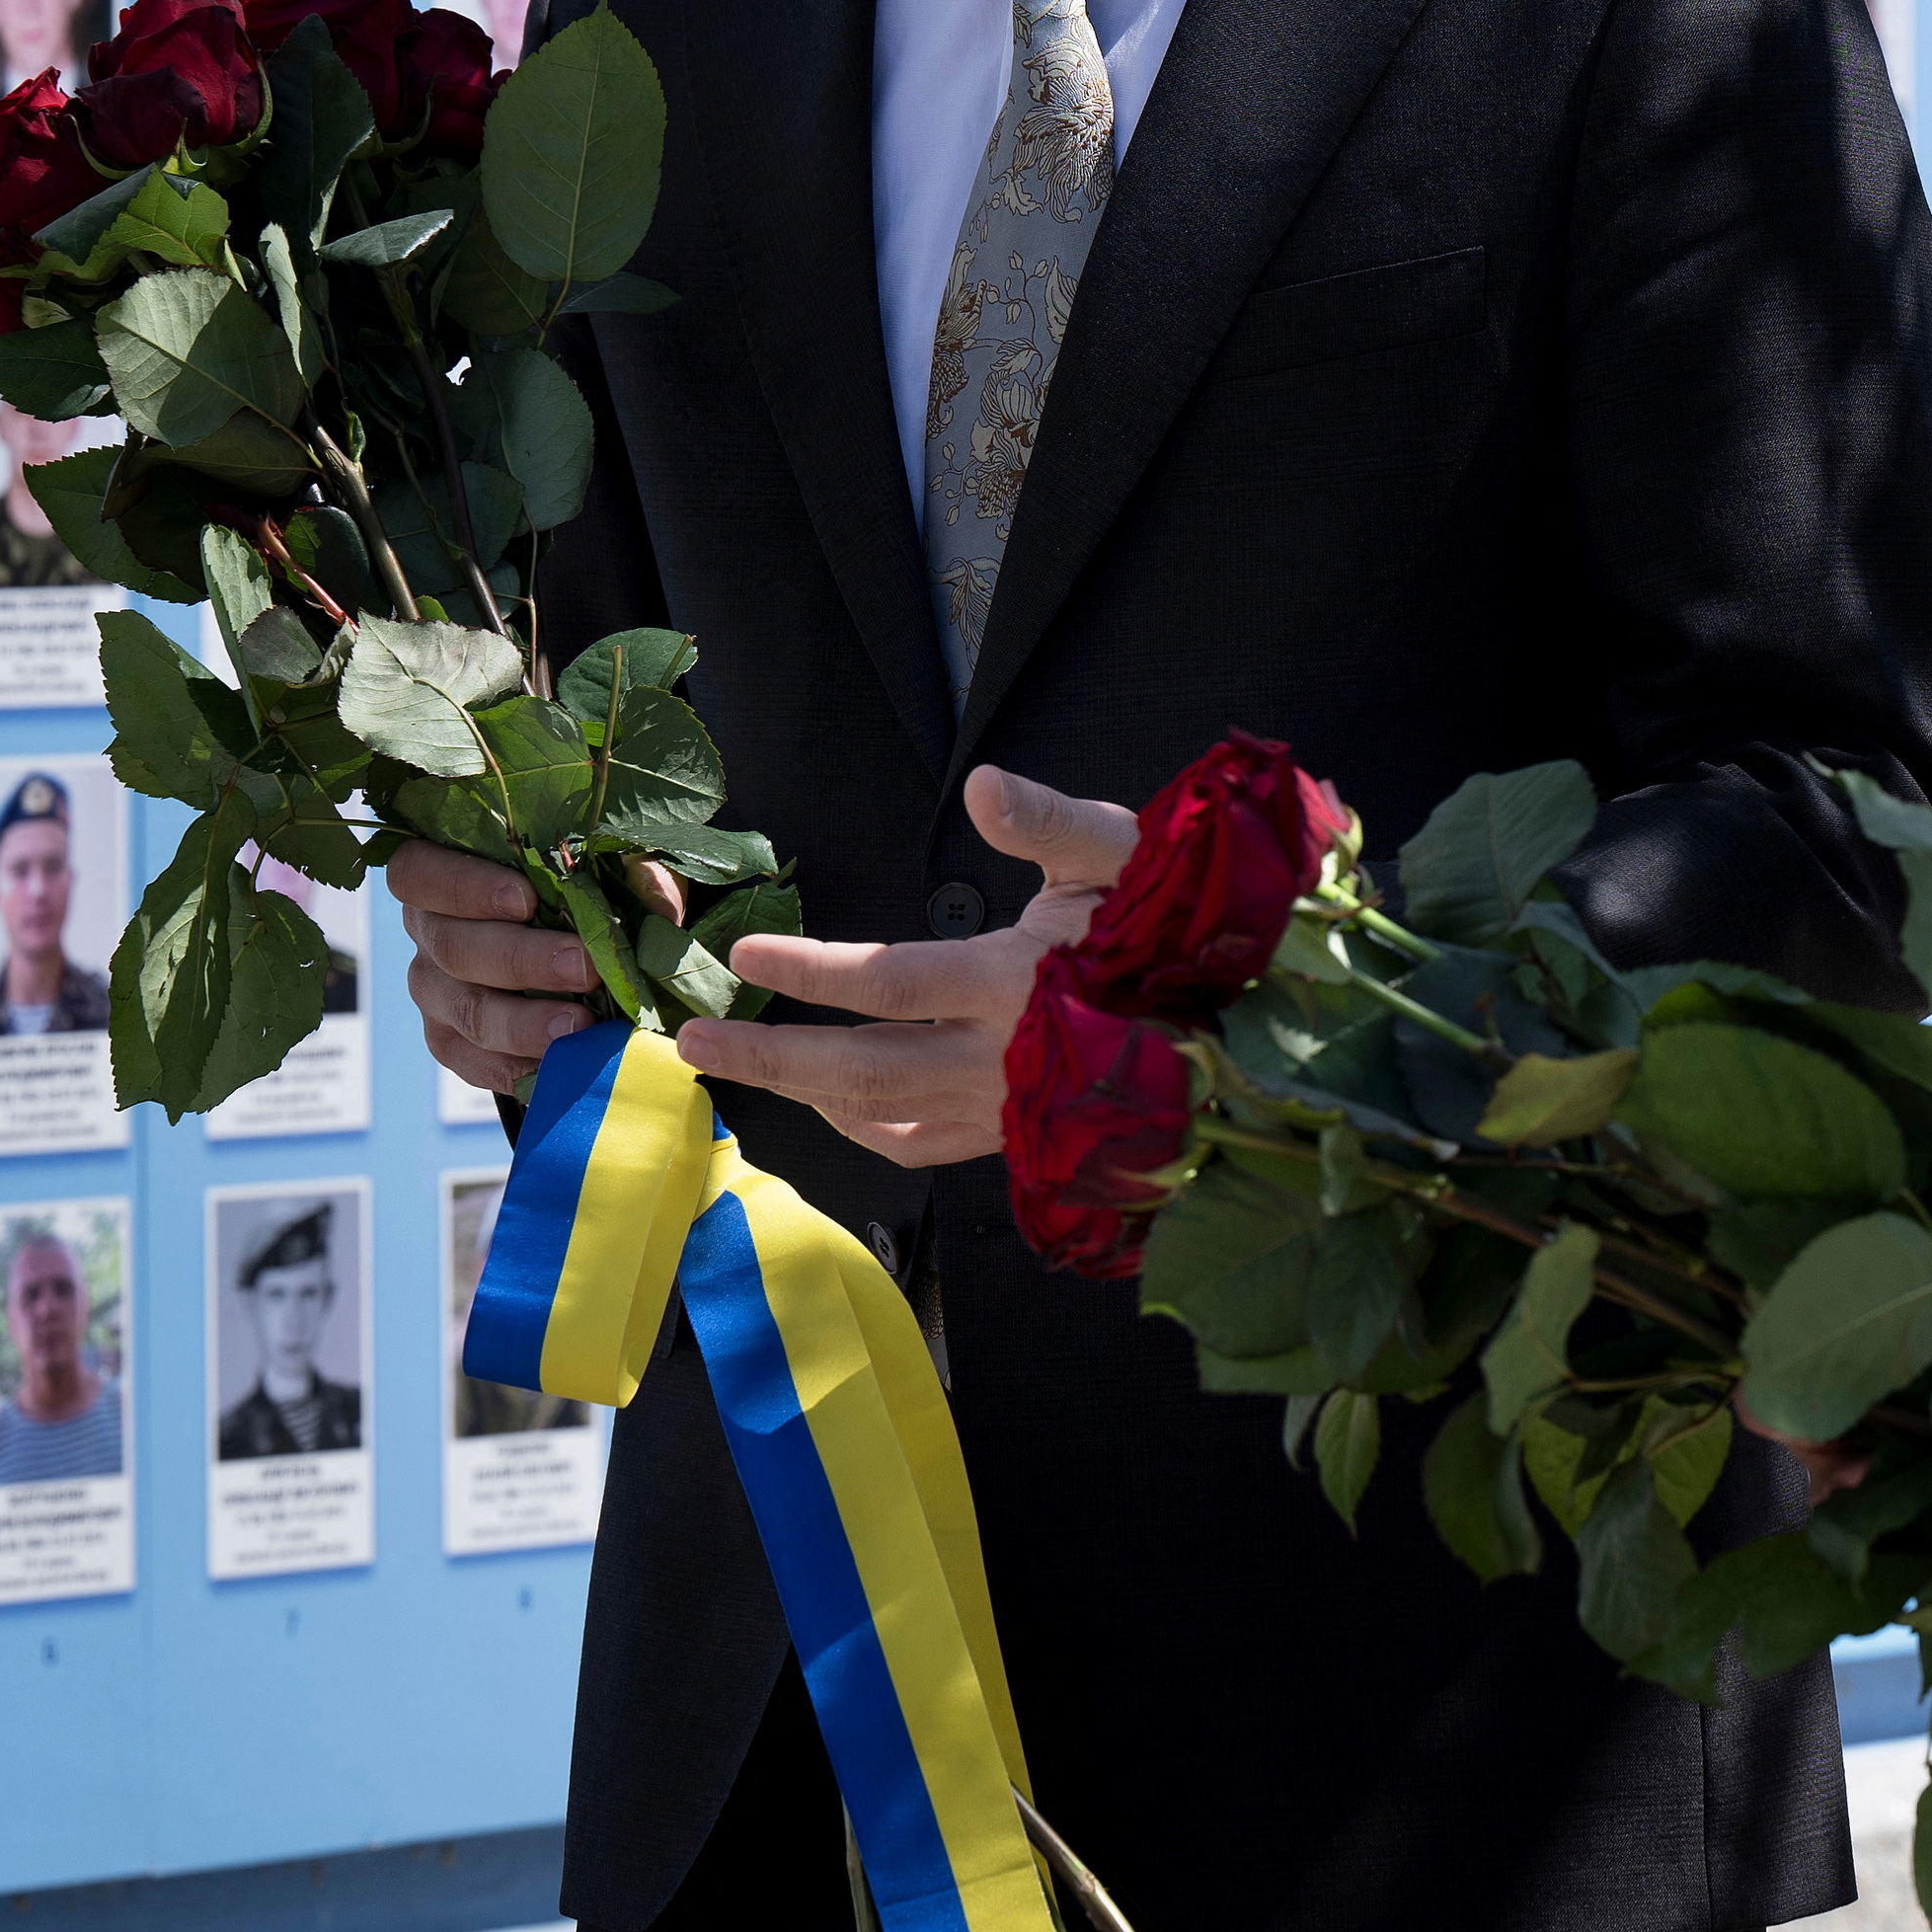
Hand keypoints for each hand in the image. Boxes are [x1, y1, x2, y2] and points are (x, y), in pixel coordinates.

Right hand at [390, 842, 683, 1107]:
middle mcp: (427, 932)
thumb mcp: (609, 865)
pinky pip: (471, 1061)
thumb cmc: (581, 889)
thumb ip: (631, 871)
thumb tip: (658, 900)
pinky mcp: (450, 1041)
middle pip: (451, 947)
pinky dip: (516, 1065)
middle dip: (521, 959)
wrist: (575, 952)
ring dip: (523, 1021)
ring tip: (579, 1025)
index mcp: (443, 871)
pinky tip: (559, 1064)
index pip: (420, 872)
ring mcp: (434, 992)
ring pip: (465, 1010)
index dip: (465, 886)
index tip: (527, 899)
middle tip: (582, 967)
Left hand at [667, 768, 1140, 1165]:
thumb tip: (983, 785)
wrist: (1238, 1016)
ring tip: (736, 1065)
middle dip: (770, 1055)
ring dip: (801, 1092)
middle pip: (862, 1066)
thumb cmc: (1173, 915)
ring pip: (881, 1114)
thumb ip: (1048, 821)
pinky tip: (830, 1102)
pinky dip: (862, 1128)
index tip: (746, 953)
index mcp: (1018, 981)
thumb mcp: (1121, 848)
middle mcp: (1002, 1059)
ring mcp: (1005, 1108)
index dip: (813, 968)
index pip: (891, 981)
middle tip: (692, 1040)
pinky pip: (920, 1146)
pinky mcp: (1014, 1135)